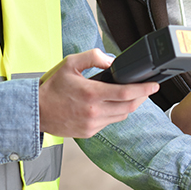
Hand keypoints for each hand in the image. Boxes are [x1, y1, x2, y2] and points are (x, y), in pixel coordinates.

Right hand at [38, 49, 158, 137]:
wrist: (36, 111)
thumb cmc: (52, 87)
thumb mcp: (70, 63)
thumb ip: (93, 57)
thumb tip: (112, 61)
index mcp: (91, 94)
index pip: (126, 92)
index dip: (144, 89)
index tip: (154, 85)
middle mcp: (94, 111)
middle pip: (129, 106)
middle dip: (141, 97)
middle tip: (147, 88)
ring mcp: (92, 124)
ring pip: (121, 116)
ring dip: (130, 105)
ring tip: (132, 94)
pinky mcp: (89, 132)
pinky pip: (110, 122)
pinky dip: (116, 113)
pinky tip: (114, 104)